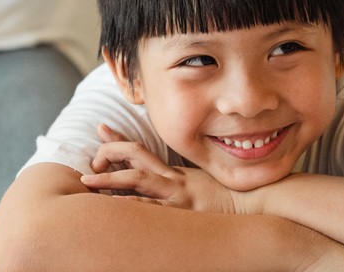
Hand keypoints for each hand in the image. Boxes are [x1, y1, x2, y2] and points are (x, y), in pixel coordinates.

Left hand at [80, 123, 239, 213]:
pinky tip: (114, 212)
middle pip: (134, 158)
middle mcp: (172, 180)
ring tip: (86, 182)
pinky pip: (152, 212)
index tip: (99, 128)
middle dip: (108, 155)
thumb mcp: (200, 187)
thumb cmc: (227, 200)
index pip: (141, 150)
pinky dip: (131, 211)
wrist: (257, 206)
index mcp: (174, 173)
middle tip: (88, 162)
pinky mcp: (182, 214)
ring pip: (137, 182)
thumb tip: (166, 185)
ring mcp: (176, 196)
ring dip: (109, 180)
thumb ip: (180, 183)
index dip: (118, 139)